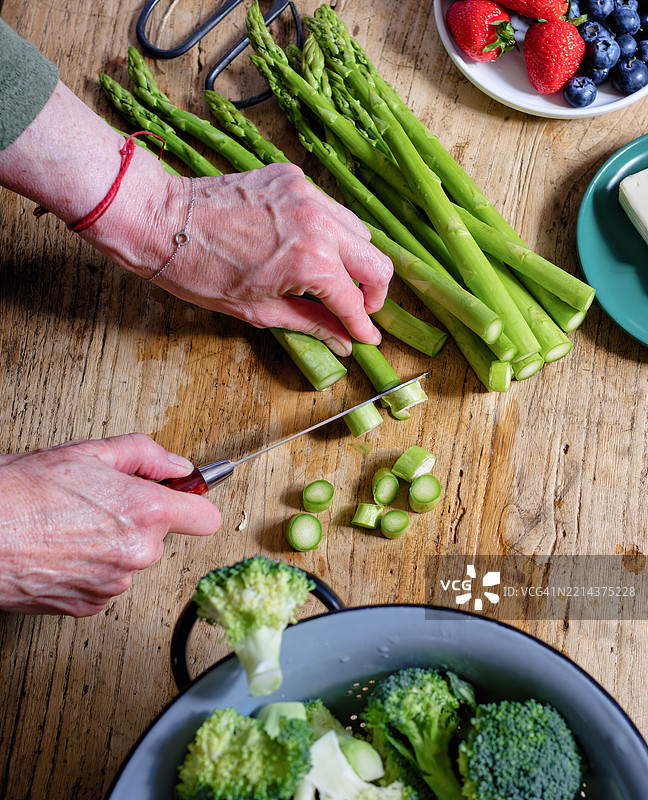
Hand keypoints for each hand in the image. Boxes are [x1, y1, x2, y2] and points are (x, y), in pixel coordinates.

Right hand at [0, 434, 220, 616]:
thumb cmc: (21, 492)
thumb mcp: (88, 452)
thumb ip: (145, 455)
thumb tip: (175, 465)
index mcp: (145, 512)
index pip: (206, 518)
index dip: (195, 504)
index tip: (186, 497)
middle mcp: (136, 553)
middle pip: (162, 537)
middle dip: (140, 519)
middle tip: (102, 501)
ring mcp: (113, 583)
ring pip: (132, 560)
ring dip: (114, 544)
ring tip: (74, 525)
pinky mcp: (89, 606)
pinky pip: (108, 582)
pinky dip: (93, 567)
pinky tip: (66, 550)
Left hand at [148, 164, 392, 355]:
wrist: (163, 221)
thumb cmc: (200, 272)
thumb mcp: (259, 310)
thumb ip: (310, 325)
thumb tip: (343, 343)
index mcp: (310, 262)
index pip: (354, 301)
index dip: (362, 326)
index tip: (367, 338)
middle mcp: (318, 222)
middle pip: (376, 262)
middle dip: (373, 292)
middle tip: (358, 309)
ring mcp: (307, 194)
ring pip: (358, 231)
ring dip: (353, 259)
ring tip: (329, 279)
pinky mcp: (292, 178)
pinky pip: (328, 208)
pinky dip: (327, 231)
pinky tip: (302, 246)